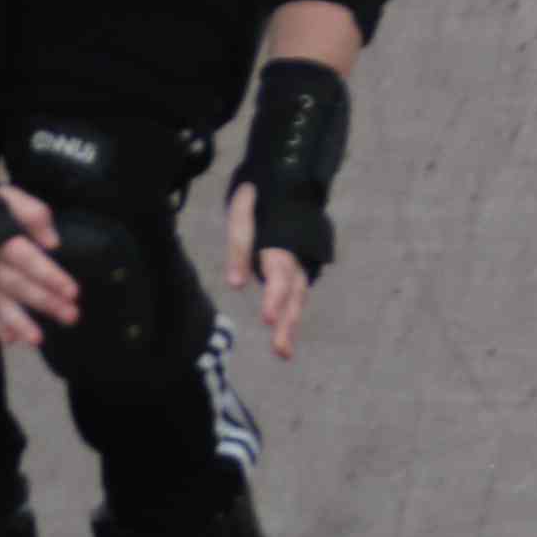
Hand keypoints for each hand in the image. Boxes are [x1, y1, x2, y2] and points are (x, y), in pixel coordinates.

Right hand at [0, 183, 75, 350]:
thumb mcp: (9, 198)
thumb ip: (33, 213)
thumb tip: (53, 243)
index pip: (28, 259)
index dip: (50, 275)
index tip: (73, 292)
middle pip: (18, 284)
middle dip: (45, 301)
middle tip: (71, 317)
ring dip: (18, 322)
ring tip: (37, 339)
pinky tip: (10, 339)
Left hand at [219, 181, 318, 359]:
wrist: (289, 183)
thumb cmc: (259, 200)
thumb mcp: (242, 214)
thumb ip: (240, 247)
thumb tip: (236, 284)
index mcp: (282, 245)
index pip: (280, 276)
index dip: (275, 297)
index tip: (268, 319)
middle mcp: (296, 259)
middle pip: (293, 295)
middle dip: (286, 322)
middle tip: (279, 349)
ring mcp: (300, 265)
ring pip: (298, 299)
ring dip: (290, 326)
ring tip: (282, 353)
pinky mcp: (297, 271)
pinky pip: (296, 297)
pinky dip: (290, 316)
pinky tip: (283, 337)